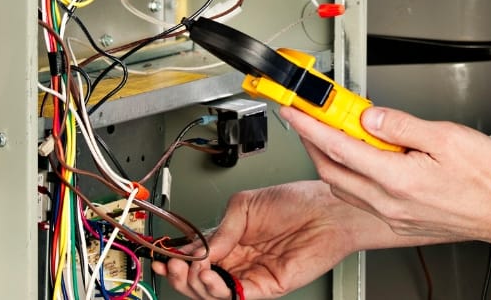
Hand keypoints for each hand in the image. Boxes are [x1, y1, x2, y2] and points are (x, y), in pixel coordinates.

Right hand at [151, 181, 359, 299]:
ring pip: (213, 292)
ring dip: (195, 283)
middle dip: (181, 274)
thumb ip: (221, 228)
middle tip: (172, 265)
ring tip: (192, 268)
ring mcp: (251, 274)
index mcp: (232, 238)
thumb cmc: (297, 200)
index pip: (198, 256)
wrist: (327, 210)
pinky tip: (210, 275)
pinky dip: (218, 290)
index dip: (178, 259)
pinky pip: (235, 297)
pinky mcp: (265, 287)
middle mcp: (240, 258)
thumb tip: (199, 249)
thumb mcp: (246, 204)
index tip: (163, 257)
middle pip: (200, 278)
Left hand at [281, 104, 490, 246]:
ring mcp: (393, 215)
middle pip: (332, 171)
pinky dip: (349, 175)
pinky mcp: (400, 220)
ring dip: (329, 159)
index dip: (311, 125)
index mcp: (398, 180)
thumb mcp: (446, 136)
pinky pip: (361, 198)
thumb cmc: (486, 176)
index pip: (339, 147)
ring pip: (344, 186)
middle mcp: (390, 203)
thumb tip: (369, 116)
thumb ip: (401, 125)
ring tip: (331, 131)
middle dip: (312, 142)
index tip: (294, 109)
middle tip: (307, 117)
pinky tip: (359, 158)